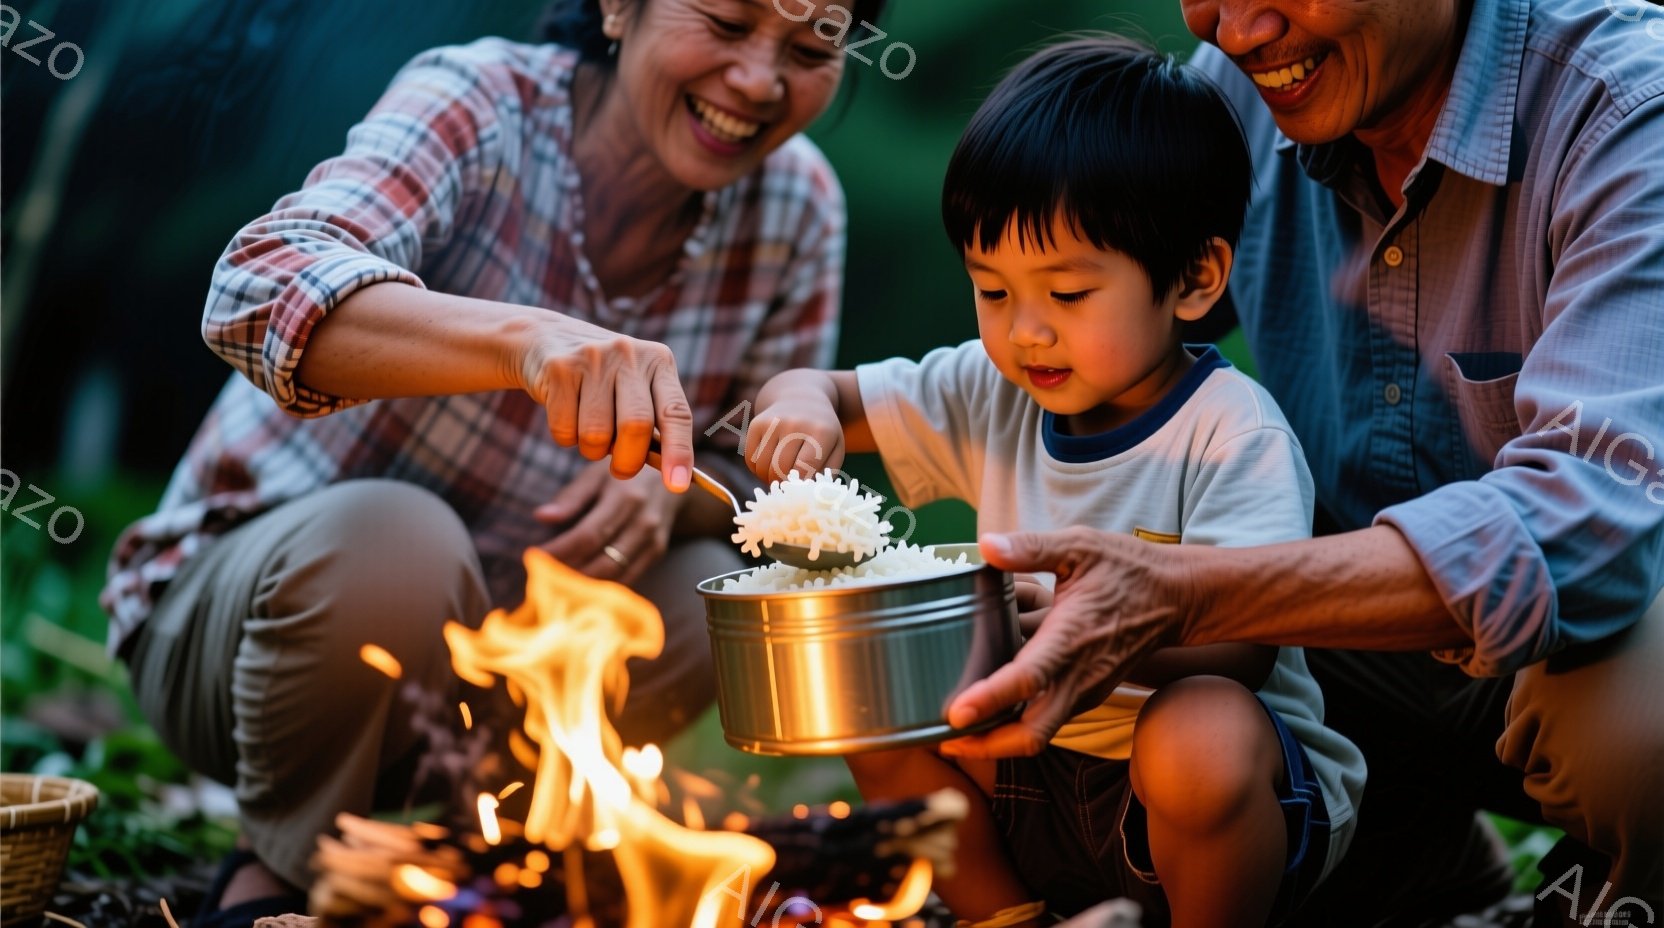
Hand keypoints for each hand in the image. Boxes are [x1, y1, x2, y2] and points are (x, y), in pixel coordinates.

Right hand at [518, 316, 693, 491]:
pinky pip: (565, 430)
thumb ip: (653, 425)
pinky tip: (567, 415)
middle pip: (636, 426)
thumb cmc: (603, 381)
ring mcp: (593, 358)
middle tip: (622, 470)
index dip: (679, 452)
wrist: (546, 339)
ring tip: (590, 432)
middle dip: (629, 461)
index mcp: (658, 361)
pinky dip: (566, 438)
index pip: (676, 413)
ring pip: (596, 435)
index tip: (678, 486)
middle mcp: (629, 354)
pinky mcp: (559, 369)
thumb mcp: (635, 390)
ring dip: (593, 450)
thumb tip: (673, 475)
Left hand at [535, 460, 682, 584]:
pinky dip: (604, 588)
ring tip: (556, 585)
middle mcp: (643, 522)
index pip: (588, 535)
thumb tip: (541, 516)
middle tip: (541, 577)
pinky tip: (581, 587)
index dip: (560, 550)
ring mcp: (653, 540)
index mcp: (625, 498)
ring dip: (584, 586)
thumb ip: (571, 496)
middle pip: (603, 561)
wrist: (672, 475)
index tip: (533, 557)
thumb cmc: (625, 472)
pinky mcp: (657, 553)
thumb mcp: (597, 473)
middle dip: (569, 573)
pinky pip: (629, 579)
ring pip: (616, 576)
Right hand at [742, 371, 846, 481]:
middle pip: (781, 469)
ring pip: (763, 467)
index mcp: (821, 431)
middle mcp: (796, 423)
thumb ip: (827, 473)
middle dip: (784, 483)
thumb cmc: (821, 432)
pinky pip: (751, 460)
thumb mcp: (835, 449)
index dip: (800, 484)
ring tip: (779, 475)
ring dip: (769, 478)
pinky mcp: (756, 424)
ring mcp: (774, 422)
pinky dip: (757, 470)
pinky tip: (769, 465)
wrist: (801, 398)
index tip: (802, 489)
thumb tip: (810, 495)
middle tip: (789, 484)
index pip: (805, 468)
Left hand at [939, 528, 1191, 758]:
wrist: (1178, 597)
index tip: (956, 714)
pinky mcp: (1086, 694)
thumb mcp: (1081, 546)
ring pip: (1039, 735)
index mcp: (1071, 637)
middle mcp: (1079, 675)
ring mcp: (1085, 690)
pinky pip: (1047, 722)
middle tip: (944, 738)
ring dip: (998, 741)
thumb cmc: (1128, 569)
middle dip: (987, 745)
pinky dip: (1015, 727)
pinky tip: (986, 713)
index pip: (1027, 678)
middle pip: (1032, 733)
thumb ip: (1031, 547)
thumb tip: (986, 545)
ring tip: (953, 733)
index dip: (990, 699)